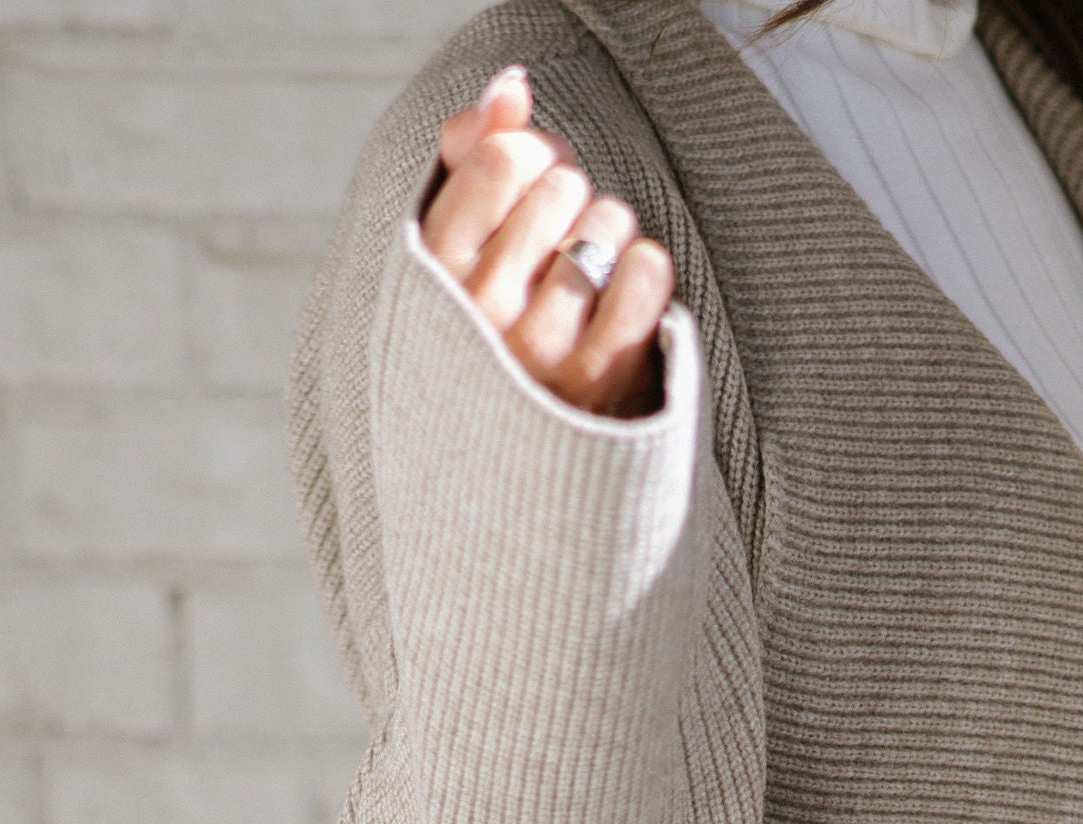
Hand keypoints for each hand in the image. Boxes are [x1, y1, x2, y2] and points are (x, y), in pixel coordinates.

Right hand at [422, 65, 674, 417]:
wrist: (509, 476)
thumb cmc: (488, 341)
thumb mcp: (458, 254)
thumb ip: (475, 158)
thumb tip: (512, 86)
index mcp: (433, 276)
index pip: (503, 159)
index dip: (536, 159)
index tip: (537, 192)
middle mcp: (481, 313)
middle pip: (561, 186)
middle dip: (574, 201)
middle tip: (564, 248)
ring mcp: (540, 348)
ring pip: (607, 223)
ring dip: (612, 237)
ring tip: (592, 279)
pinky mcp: (598, 378)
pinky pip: (647, 273)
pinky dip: (648, 274)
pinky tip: (628, 300)